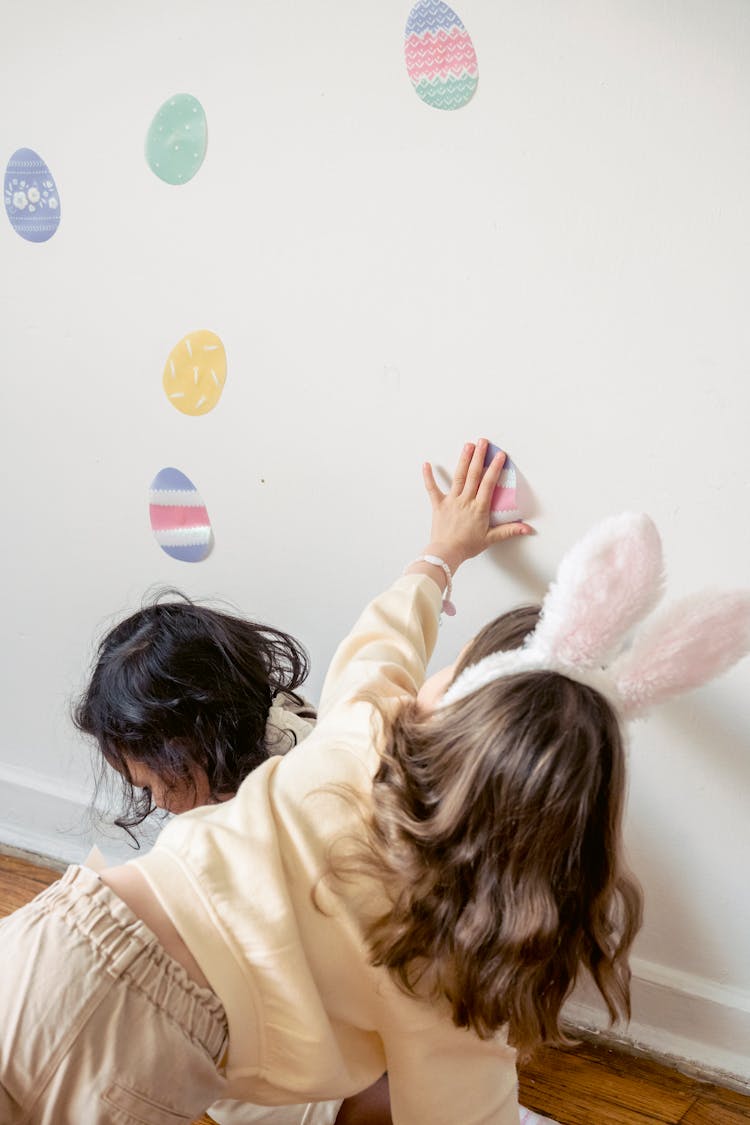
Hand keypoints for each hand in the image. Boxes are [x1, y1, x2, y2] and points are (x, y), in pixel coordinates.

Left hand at [420, 439, 531, 573]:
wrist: (446, 553)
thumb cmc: (467, 546)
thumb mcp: (491, 538)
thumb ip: (509, 531)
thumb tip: (528, 529)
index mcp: (479, 507)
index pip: (488, 483)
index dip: (494, 467)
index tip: (499, 455)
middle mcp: (465, 500)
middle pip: (473, 474)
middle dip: (479, 456)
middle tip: (483, 441)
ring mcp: (451, 501)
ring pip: (458, 477)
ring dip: (463, 460)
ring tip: (468, 445)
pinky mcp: (438, 505)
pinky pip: (432, 488)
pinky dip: (429, 476)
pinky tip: (426, 464)